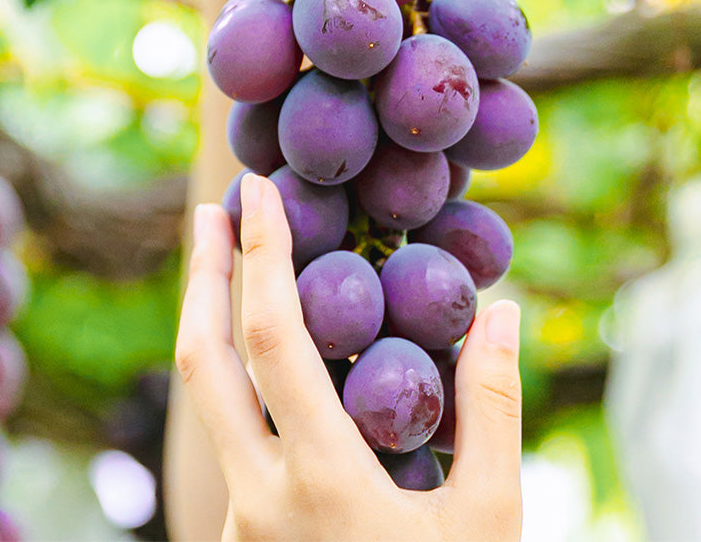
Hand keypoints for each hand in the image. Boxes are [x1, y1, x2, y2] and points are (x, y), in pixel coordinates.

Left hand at [176, 173, 522, 541]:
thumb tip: (499, 312)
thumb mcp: (491, 518)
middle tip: (209, 208)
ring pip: (203, 398)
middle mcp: (258, 496)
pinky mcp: (240, 529)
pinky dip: (227, 370)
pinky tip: (252, 345)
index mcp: (321, 482)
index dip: (260, 254)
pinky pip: (224, 431)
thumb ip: (496, 409)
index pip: (272, 339)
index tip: (256, 193)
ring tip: (218, 260)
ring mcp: (239, 517)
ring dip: (204, 319)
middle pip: (203, 360)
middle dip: (201, 273)